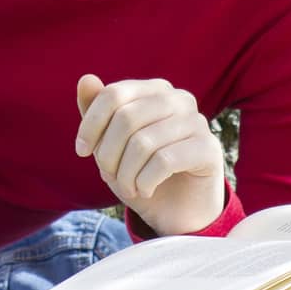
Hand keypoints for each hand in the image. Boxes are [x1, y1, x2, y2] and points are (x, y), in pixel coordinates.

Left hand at [75, 74, 225, 235]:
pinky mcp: (209, 148)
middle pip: (126, 118)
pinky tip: (145, 190)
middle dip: (108, 154)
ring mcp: (198, 121)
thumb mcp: (110, 144)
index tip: (82, 151)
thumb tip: (86, 78)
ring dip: (126, 175)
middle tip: (109, 176)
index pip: (113, 94)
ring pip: (143, 143)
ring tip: (128, 187)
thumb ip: (96, 112)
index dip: (91, 124)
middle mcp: (179, 98)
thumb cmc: (140, 172)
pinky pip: (164, 161)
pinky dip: (145, 182)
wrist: (177, 211)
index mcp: (154, 90)